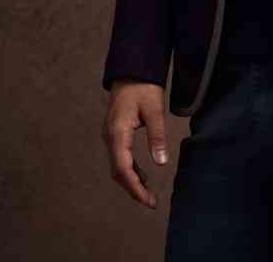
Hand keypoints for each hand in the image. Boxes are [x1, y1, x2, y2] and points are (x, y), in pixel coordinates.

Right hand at [102, 79, 168, 208]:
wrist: (132, 70)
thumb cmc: (144, 87)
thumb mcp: (154, 110)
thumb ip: (157, 136)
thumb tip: (162, 163)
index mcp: (118, 132)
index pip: (123, 168)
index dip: (135, 187)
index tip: (148, 200)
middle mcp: (110, 137)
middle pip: (118, 171)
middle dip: (133, 189)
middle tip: (151, 202)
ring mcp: (110, 136)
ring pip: (118, 166)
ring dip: (132, 180)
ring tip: (149, 192)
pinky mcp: (115, 134)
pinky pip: (120, 157)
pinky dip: (130, 169)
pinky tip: (143, 174)